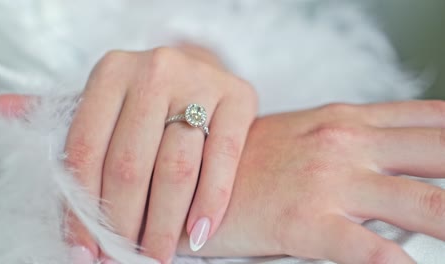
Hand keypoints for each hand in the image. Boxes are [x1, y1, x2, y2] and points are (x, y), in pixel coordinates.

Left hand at [0, 45, 257, 262]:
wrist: (205, 75)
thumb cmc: (148, 100)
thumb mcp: (105, 101)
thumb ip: (56, 113)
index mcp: (111, 72)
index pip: (85, 150)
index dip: (81, 208)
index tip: (85, 249)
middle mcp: (155, 69)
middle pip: (129, 164)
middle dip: (124, 224)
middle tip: (123, 258)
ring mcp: (201, 80)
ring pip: (175, 168)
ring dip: (163, 224)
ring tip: (156, 256)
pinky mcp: (238, 97)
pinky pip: (221, 160)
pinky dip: (209, 203)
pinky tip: (198, 235)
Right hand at [175, 101, 444, 262]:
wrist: (191, 173)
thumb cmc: (251, 158)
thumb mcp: (309, 135)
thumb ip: (361, 143)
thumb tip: (410, 163)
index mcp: (348, 119)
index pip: (435, 121)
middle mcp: (347, 143)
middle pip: (443, 156)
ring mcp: (329, 181)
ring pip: (425, 206)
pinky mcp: (306, 222)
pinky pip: (370, 250)